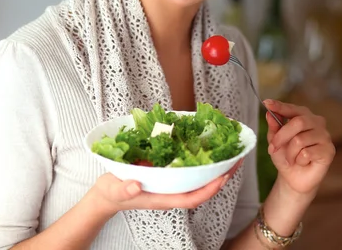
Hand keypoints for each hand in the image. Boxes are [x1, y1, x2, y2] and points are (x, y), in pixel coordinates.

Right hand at [89, 159, 242, 216]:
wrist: (105, 194)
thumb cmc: (111, 194)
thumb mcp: (114, 190)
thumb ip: (124, 189)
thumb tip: (135, 185)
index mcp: (162, 198)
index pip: (191, 198)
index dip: (208, 189)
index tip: (223, 178)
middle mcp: (170, 191)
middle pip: (200, 187)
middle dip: (219, 176)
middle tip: (235, 159)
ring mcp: (168, 182)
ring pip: (195, 177)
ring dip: (211, 166)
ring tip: (226, 151)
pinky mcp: (164, 173)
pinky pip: (184, 167)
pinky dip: (195, 158)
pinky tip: (201, 144)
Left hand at [264, 99, 335, 196]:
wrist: (293, 177)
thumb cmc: (285, 156)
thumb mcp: (274, 140)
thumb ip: (274, 126)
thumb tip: (269, 113)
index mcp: (303, 116)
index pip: (292, 108)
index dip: (280, 106)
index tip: (267, 103)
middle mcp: (317, 123)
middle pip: (298, 122)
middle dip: (281, 136)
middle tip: (273, 147)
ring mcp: (325, 136)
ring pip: (300, 140)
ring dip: (289, 152)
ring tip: (290, 158)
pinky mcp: (329, 151)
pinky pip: (307, 153)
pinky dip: (298, 160)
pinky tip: (302, 162)